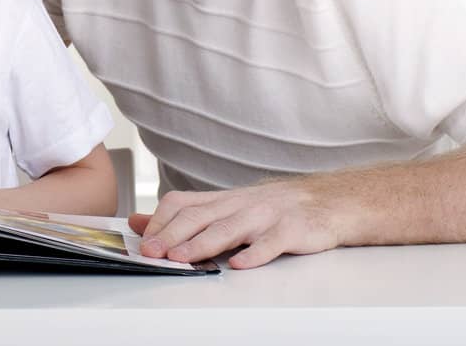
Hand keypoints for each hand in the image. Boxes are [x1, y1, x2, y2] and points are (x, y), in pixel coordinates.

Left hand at [128, 179, 344, 268]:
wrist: (327, 201)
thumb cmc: (272, 210)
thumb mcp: (226, 208)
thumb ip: (185, 216)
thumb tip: (139, 223)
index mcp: (222, 200)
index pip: (182, 204)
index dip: (160, 222)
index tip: (142, 242)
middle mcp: (239, 204)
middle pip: (199, 216)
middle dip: (172, 235)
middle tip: (152, 252)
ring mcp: (266, 216)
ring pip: (229, 228)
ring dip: (202, 244)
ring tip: (182, 259)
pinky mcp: (292, 230)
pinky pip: (271, 243)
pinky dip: (254, 254)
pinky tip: (239, 265)